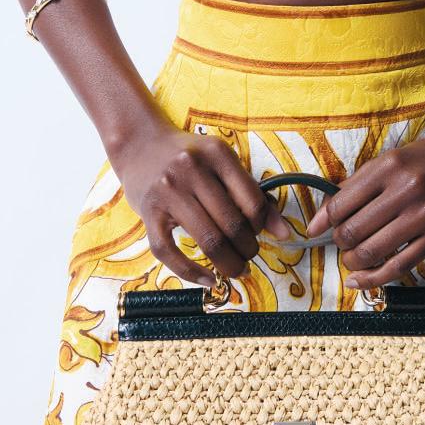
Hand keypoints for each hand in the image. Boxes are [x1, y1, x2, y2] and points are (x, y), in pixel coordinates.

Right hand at [113, 123, 293, 285]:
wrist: (139, 144)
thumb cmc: (188, 157)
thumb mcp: (222, 163)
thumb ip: (253, 193)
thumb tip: (285, 232)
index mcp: (217, 154)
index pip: (252, 201)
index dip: (262, 227)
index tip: (259, 235)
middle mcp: (191, 169)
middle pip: (231, 224)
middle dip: (247, 250)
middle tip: (249, 258)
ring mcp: (167, 191)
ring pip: (207, 240)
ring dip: (227, 264)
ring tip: (236, 270)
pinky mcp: (147, 212)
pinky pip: (169, 251)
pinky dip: (191, 272)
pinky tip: (207, 280)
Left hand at [304, 124, 424, 288]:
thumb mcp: (391, 159)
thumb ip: (358, 184)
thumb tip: (324, 215)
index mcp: (388, 167)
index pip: (341, 203)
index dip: (323, 221)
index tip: (316, 231)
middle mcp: (405, 191)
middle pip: (353, 230)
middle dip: (339, 242)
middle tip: (342, 243)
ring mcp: (423, 216)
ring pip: (372, 252)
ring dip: (353, 262)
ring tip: (352, 259)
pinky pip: (399, 266)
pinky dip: (375, 278)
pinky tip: (361, 280)